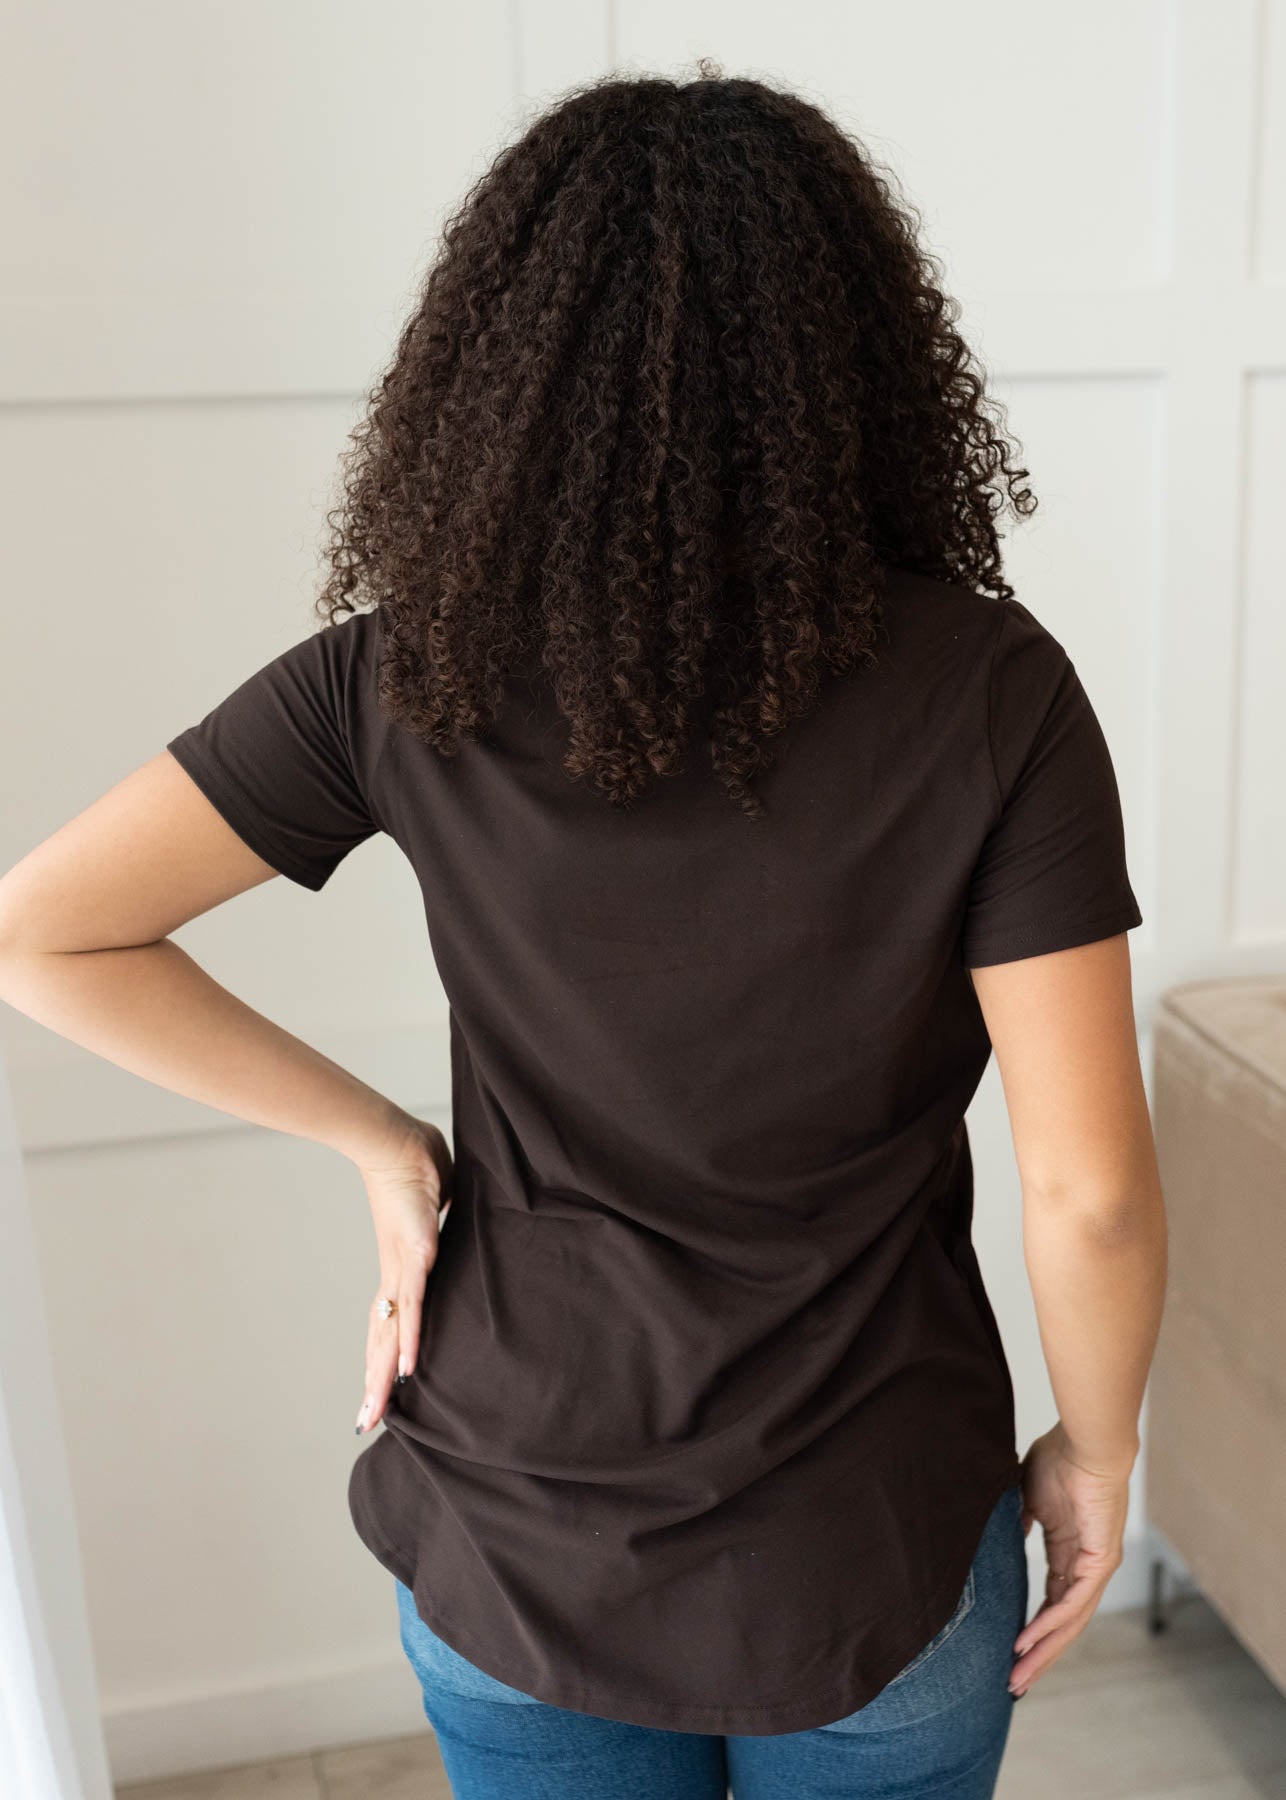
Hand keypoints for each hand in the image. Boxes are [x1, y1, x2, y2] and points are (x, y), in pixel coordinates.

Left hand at [352, 1109, 452, 1435]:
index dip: (383, 1353)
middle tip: (365, 1423)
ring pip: (391, 1331)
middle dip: (373, 1381)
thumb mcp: (437, 1200)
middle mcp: (396, 1273)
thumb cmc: (416, 1161)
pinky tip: (406, 1369)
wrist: (396, 1138)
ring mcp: (402, 1266)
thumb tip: (454, 1213)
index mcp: (401, 1264)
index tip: (379, 1385)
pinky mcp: (415, 1254)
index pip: (390, 1319)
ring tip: (376, 1412)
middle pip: (382, 1337)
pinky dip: (410, 1338)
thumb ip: (444, 1218)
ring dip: (382, 1374)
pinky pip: (414, 1305)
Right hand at [1010, 1421, 1131, 1695]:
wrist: (1085, 1441)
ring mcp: (1095, 1567)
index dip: (1032, 1631)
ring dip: (1043, 1651)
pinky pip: (1073, 1603)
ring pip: (1069, 1623)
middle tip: (1014, 1685)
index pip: (1051, 1604)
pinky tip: (1027, 1641)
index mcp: (1068, 1553)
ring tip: (1018, 1676)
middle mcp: (1085, 1568)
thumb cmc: (1059, 1459)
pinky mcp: (1100, 1561)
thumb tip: (1001, 1540)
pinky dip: (1049, 1625)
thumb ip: (1017, 1523)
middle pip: (1061, 1624)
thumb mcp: (1028, 1498)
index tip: (1009, 1654)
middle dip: (1038, 1656)